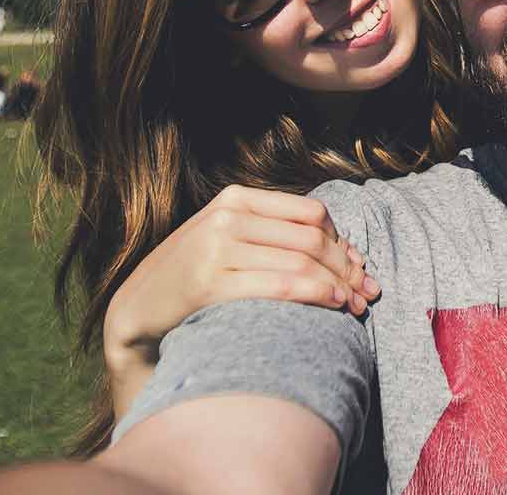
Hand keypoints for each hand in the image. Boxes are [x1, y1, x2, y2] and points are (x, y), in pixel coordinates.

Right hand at [102, 185, 380, 418]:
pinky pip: (280, 285)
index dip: (342, 242)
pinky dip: (315, 295)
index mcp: (236, 198)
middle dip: (347, 268)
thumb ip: (279, 237)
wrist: (139, 308)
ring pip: (301, 262)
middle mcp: (227, 216)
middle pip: (311, 239)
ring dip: (338, 286)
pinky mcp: (209, 283)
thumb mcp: (231, 240)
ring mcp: (216, 248)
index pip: (311, 213)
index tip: (358, 269)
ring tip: (355, 306)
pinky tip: (332, 306)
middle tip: (366, 294)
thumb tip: (349, 253)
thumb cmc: (197, 276)